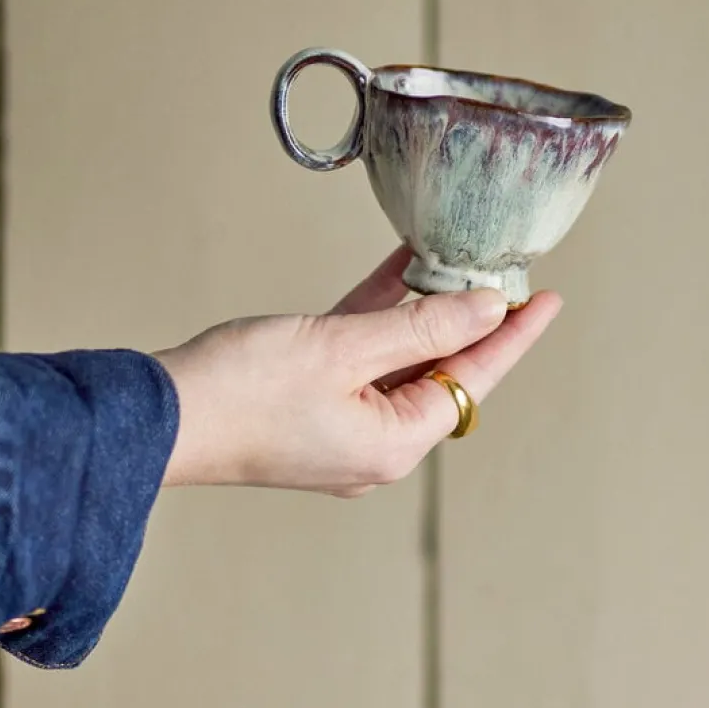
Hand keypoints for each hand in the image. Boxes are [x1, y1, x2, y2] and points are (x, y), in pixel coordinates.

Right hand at [155, 247, 561, 495]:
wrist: (161, 417)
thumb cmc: (243, 390)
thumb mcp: (344, 348)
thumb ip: (422, 328)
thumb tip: (485, 307)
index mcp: (395, 442)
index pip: (474, 380)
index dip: (514, 335)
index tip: (547, 298)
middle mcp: (378, 443)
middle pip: (441, 372)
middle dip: (471, 320)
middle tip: (503, 272)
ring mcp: (346, 426)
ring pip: (400, 360)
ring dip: (423, 313)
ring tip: (455, 264)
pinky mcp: (317, 406)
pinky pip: (362, 358)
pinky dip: (380, 319)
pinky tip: (396, 274)